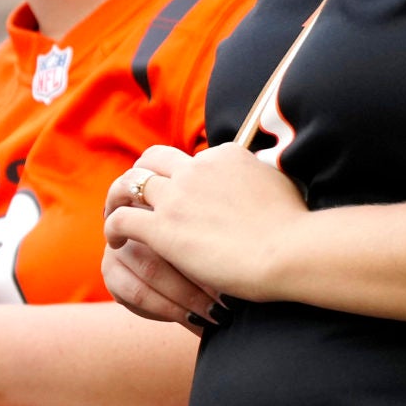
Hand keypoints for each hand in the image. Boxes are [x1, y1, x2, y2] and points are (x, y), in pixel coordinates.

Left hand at [103, 144, 305, 316]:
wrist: (290, 251)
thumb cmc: (293, 229)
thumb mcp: (279, 185)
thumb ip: (257, 178)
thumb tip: (256, 181)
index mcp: (225, 155)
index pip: (190, 159)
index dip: (181, 178)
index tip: (180, 198)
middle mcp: (197, 168)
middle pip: (152, 160)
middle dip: (139, 175)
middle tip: (133, 196)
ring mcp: (177, 196)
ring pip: (129, 184)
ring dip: (117, 199)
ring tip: (114, 215)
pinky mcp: (162, 226)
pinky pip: (121, 219)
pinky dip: (112, 229)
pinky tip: (116, 243)